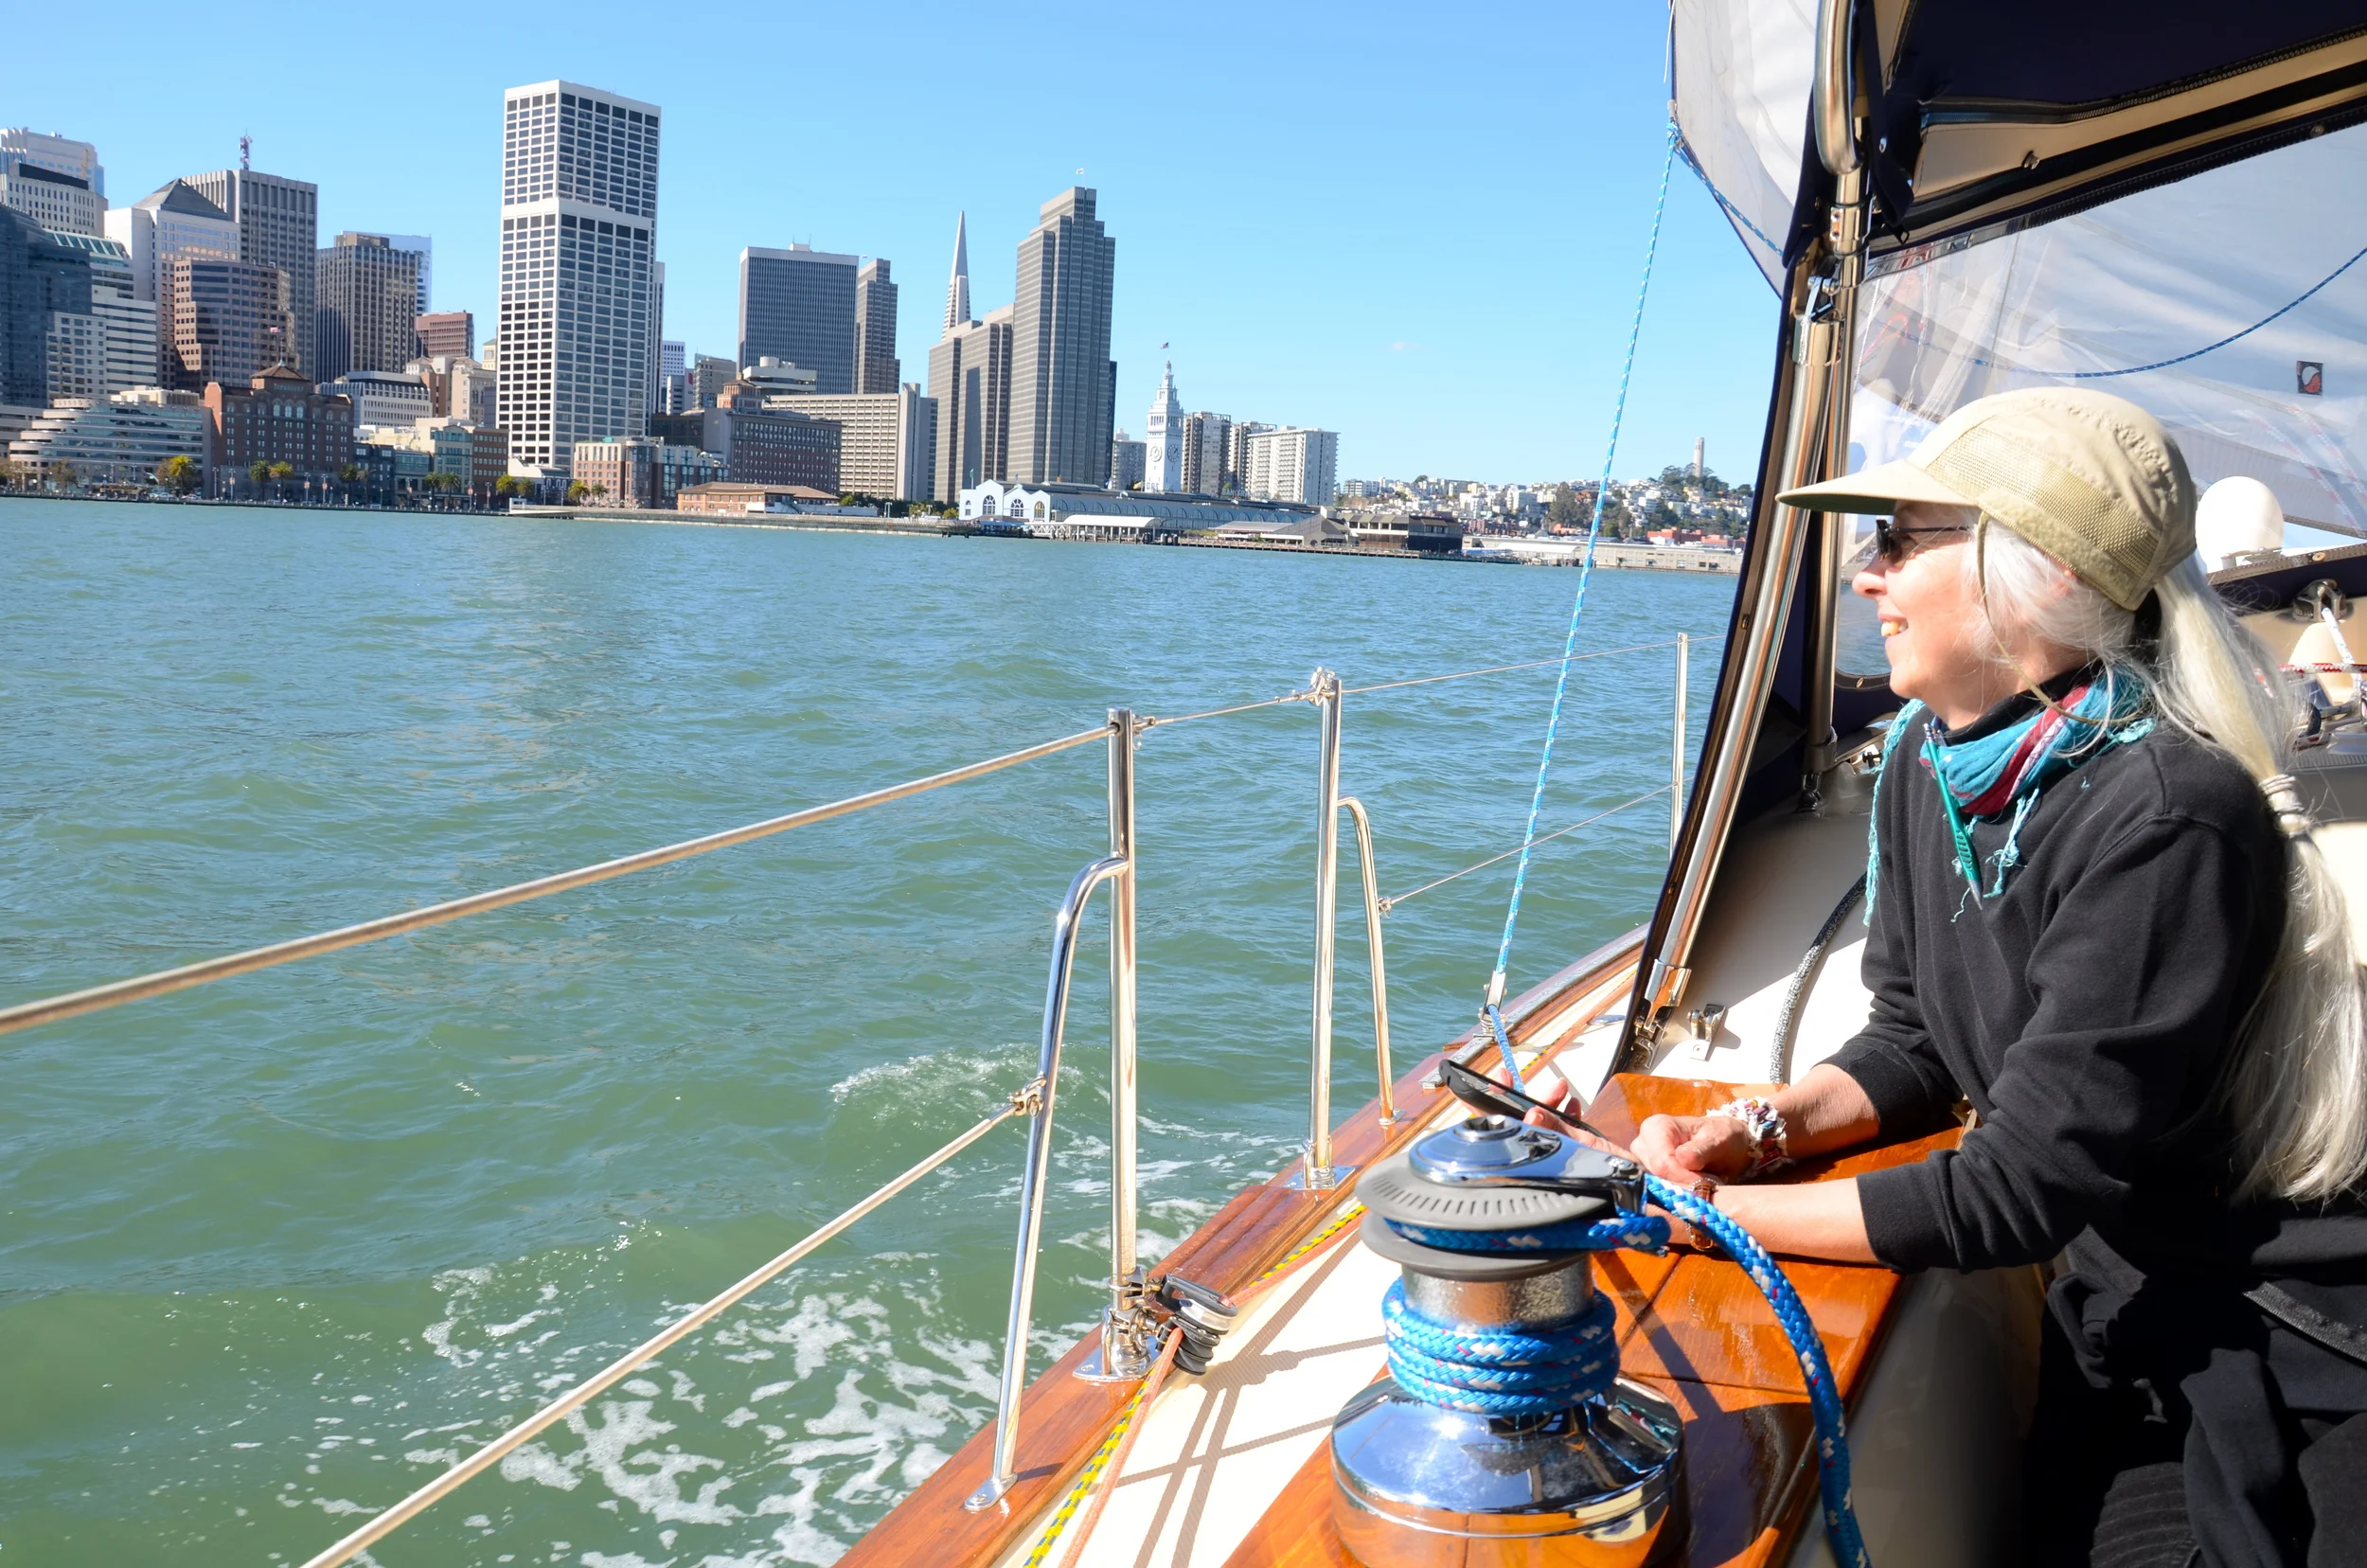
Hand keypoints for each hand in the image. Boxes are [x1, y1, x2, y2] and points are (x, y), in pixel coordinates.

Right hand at [1632, 1113, 1751, 1186]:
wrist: (1722, 1143)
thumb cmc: (1720, 1137)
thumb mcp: (1718, 1139)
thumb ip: (1702, 1149)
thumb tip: (1683, 1159)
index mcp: (1656, 1127)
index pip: (1662, 1163)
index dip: (1684, 1178)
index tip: (1708, 1184)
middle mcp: (1642, 1144)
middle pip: (1655, 1176)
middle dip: (1682, 1185)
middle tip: (1709, 1185)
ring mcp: (1642, 1161)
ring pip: (1655, 1187)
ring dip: (1681, 1191)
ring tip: (1704, 1185)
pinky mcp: (1648, 1176)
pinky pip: (1658, 1192)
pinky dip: (1677, 1194)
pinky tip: (1693, 1189)